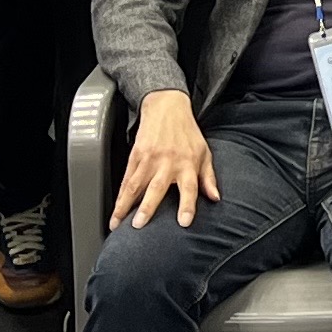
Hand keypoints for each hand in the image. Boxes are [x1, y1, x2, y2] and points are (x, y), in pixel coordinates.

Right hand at [115, 89, 219, 227]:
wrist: (167, 107)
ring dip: (125, 205)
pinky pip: (126, 179)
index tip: (184, 222)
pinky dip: (120, 196)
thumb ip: (208, 178)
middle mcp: (167, 162)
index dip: (187, 205)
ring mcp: (149, 159)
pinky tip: (116, 209)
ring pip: (135, 185)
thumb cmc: (187, 133)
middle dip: (147, 207)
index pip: (190, 187)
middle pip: (156, 187)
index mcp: (187, 163)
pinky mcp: (135, 156)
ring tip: (117, 223)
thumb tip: (215, 198)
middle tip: (139, 224)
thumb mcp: (204, 152)